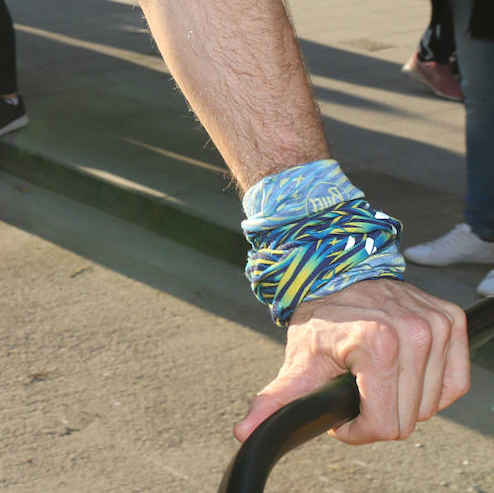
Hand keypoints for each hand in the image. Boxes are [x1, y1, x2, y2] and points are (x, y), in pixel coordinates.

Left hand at [234, 279, 468, 443]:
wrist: (337, 271)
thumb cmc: (320, 315)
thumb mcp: (299, 359)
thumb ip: (277, 399)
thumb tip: (245, 431)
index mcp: (377, 344)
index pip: (384, 425)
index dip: (358, 431)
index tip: (341, 416)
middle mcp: (413, 333)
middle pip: (408, 418)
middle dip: (378, 415)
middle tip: (355, 392)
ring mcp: (436, 325)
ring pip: (432, 405)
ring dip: (404, 401)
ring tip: (374, 380)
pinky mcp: (451, 320)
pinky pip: (455, 383)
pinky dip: (432, 389)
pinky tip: (405, 376)